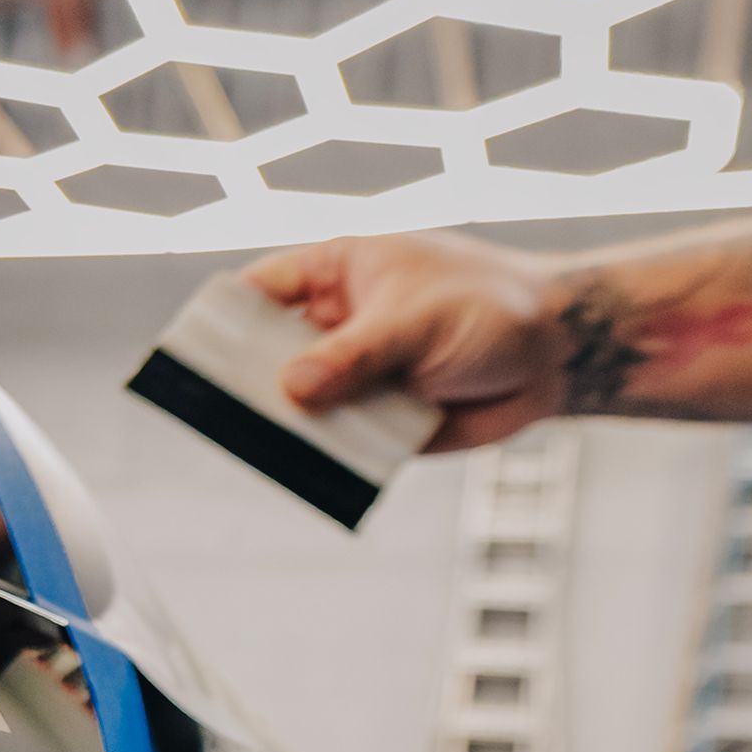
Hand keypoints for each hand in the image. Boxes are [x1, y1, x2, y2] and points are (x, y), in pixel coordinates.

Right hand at [244, 232, 563, 450]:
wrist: (559, 356)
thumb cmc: (492, 309)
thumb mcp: (417, 323)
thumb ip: (354, 355)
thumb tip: (290, 389)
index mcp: (338, 276)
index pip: (261, 290)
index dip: (224, 318)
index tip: (192, 351)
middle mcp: (338, 327)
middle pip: (269, 355)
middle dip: (248, 385)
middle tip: (219, 414)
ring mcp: (356, 377)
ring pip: (301, 407)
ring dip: (287, 430)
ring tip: (262, 451)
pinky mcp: (379, 423)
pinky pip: (339, 445)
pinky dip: (326, 461)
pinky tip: (311, 475)